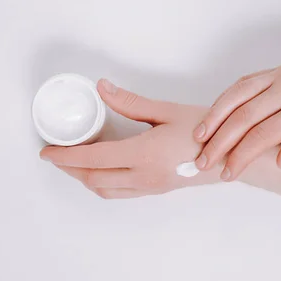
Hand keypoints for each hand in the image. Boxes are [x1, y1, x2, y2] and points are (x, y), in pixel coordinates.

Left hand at [40, 79, 223, 198]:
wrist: (233, 155)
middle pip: (92, 178)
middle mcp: (143, 177)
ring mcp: (149, 187)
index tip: (47, 152)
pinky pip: (119, 192)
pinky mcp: (155, 190)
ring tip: (72, 163)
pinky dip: (100, 183)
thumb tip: (102, 88)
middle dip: (69, 168)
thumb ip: (130, 102)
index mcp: (143, 155)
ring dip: (83, 178)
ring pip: (104, 189)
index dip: (65, 156)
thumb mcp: (166, 111)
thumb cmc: (205, 132)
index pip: (93, 158)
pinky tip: (99, 171)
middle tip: (54, 156)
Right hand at [193, 49, 280, 180]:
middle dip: (219, 142)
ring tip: (198, 137)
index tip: (228, 173)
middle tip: (202, 162)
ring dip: (214, 116)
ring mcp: (278, 76)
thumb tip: (280, 162)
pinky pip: (243, 82)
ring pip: (236, 95)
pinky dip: (225, 98)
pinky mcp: (274, 70)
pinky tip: (213, 114)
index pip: (262, 135)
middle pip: (242, 117)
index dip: (241, 156)